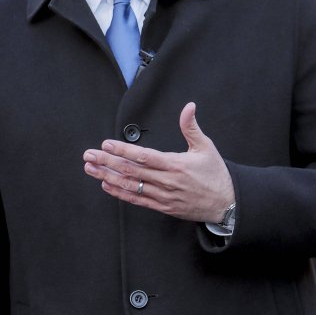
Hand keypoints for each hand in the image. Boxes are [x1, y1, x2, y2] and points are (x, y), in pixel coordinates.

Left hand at [83, 102, 234, 222]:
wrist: (227, 204)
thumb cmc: (216, 175)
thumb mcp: (206, 147)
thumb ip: (191, 127)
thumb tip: (188, 106)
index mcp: (176, 165)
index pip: (144, 157)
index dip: (123, 151)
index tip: (106, 145)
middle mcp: (167, 182)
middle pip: (131, 171)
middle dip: (107, 162)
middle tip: (89, 155)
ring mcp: (163, 196)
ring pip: (130, 186)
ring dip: (108, 177)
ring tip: (90, 169)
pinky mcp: (162, 207)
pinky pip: (137, 200)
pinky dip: (120, 193)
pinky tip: (106, 185)